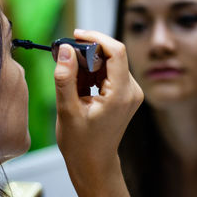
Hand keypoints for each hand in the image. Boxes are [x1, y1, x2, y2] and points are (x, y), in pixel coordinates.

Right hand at [53, 29, 141, 196]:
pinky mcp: (126, 94)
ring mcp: (131, 92)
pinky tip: (80, 87)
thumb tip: (65, 49)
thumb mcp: (67, 110)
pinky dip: (93, 73)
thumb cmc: (80, 142)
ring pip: (110, 63)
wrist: (94, 162)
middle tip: (66, 59)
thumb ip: (65, 78)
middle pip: (113, 55)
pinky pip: (110, 72)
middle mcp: (132, 91)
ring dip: (88, 64)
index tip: (76, 34)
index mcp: (121, 95)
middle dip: (88, 52)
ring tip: (72, 83)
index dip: (96, 37)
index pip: (116, 52)